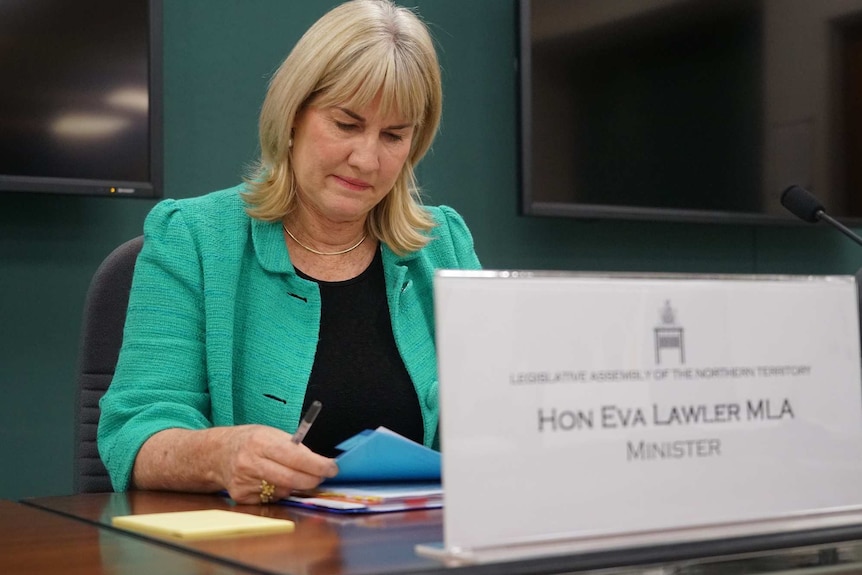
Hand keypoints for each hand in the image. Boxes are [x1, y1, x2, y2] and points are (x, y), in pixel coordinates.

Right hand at [214, 424, 338, 503]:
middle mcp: (250, 463)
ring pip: (283, 491)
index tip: (332, 468)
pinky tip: (269, 481)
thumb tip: (320, 463)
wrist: (217, 453)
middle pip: (291, 479)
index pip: (295, 457)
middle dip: (312, 480)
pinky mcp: (241, 497)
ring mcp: (244, 482)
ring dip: (294, 485)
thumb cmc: (251, 441)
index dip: (318, 465)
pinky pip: (271, 499)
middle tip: (321, 476)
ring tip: (287, 473)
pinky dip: (277, 492)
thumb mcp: (272, 434)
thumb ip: (294, 447)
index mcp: (260, 442)